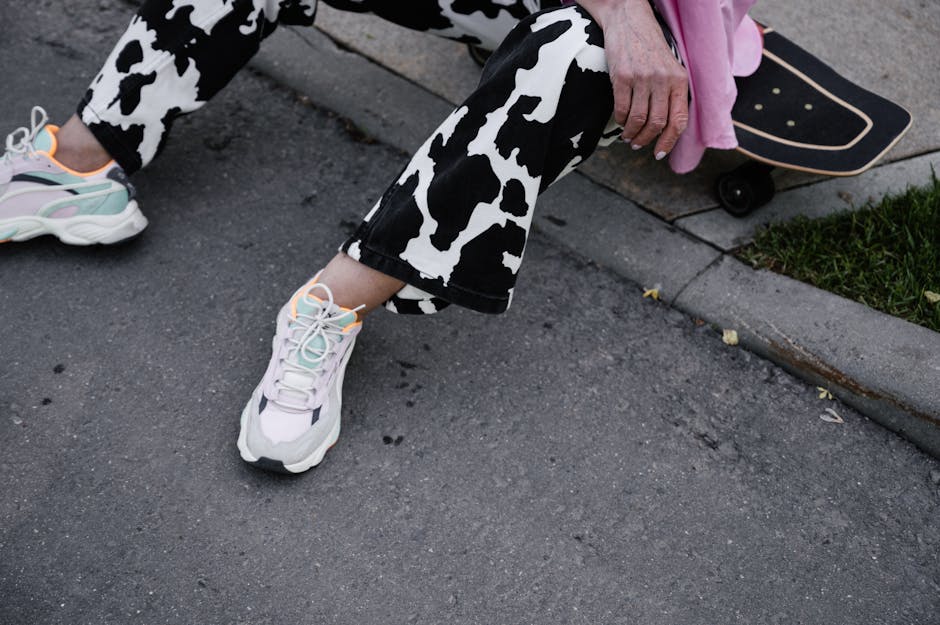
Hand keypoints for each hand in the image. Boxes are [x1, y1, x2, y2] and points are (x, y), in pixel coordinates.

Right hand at [577, 0, 688, 159]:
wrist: (629, 20)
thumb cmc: (649, 47)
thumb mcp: (669, 67)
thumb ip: (671, 93)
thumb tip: (666, 127)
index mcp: (680, 80)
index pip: (679, 119)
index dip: (669, 141)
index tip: (659, 153)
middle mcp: (663, 80)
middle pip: (657, 123)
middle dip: (646, 139)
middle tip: (638, 145)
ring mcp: (642, 78)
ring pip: (638, 119)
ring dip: (631, 133)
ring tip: (627, 137)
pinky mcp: (622, 77)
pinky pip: (621, 109)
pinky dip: (620, 120)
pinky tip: (620, 121)